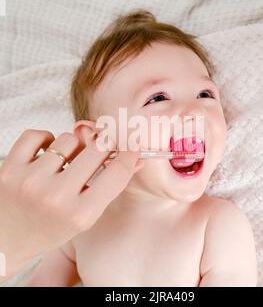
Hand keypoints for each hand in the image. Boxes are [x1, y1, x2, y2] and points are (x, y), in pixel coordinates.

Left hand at [0, 129, 142, 277]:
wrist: (8, 240)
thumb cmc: (51, 228)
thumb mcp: (85, 217)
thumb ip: (109, 188)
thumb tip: (135, 160)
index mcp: (80, 215)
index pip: (117, 173)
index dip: (129, 156)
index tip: (130, 149)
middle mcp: (56, 197)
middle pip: (97, 149)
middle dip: (104, 147)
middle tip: (100, 149)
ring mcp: (30, 181)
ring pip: (68, 139)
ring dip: (72, 147)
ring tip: (66, 162)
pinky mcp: (9, 169)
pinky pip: (37, 135)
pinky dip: (46, 140)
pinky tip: (47, 153)